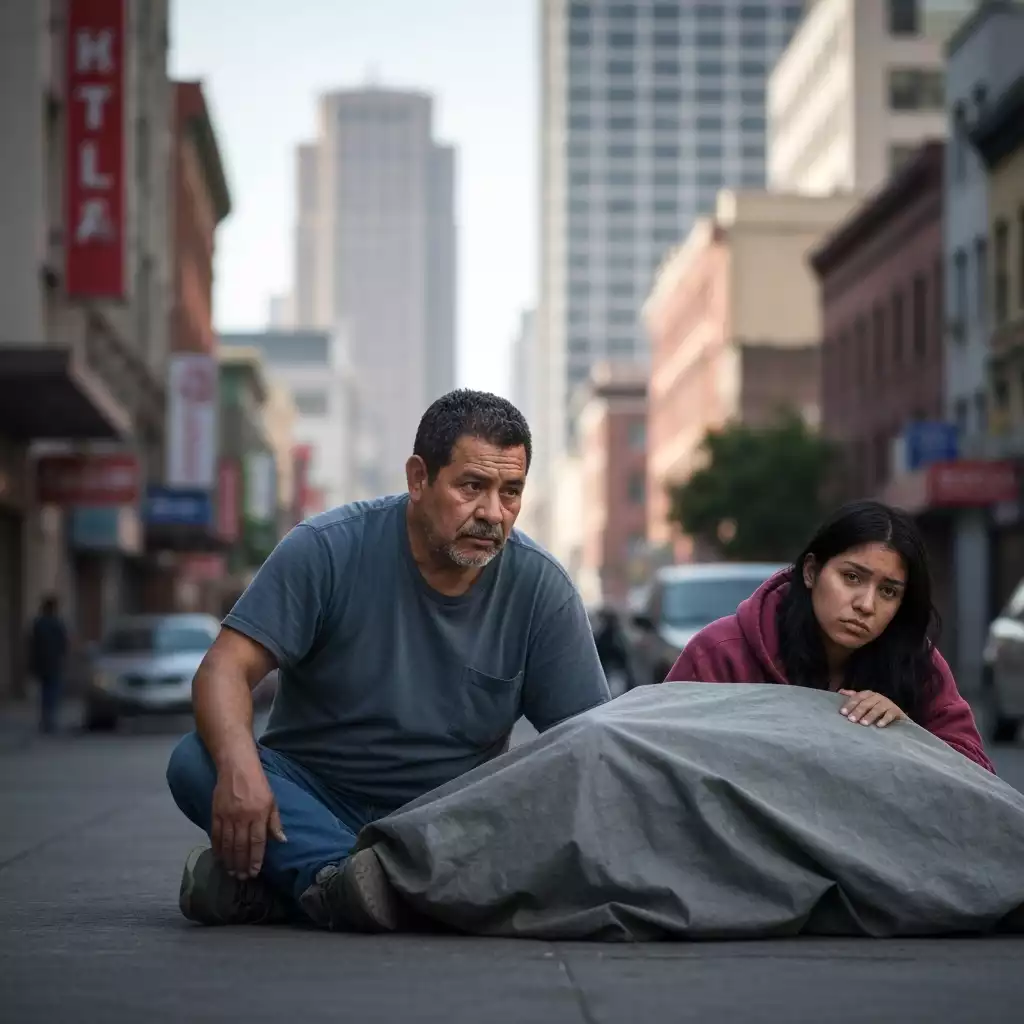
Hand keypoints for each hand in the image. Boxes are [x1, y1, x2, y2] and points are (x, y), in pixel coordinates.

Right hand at [211, 756, 286, 879]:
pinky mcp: (216, 813)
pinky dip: (216, 848)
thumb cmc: (258, 784)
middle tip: (242, 877)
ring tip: (232, 872)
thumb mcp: (272, 800)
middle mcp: (243, 817)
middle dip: (242, 864)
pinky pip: (215, 835)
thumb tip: (282, 840)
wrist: (237, 767)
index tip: (254, 872)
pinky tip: (219, 858)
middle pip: (241, 846)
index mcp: (259, 814)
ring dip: (229, 860)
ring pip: (227, 844)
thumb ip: (275, 822)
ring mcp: (228, 816)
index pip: (257, 842)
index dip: (255, 859)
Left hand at [838, 690, 906, 728]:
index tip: (843, 713)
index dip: (850, 704)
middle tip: (851, 719)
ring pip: (877, 708)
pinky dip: (885, 719)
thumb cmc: (876, 710)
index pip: (857, 697)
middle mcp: (877, 697)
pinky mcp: (896, 711)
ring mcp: (887, 703)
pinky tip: (879, 725)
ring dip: (870, 715)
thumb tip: (840, 691)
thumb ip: (853, 697)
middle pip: (866, 703)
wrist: (897, 717)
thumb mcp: (865, 703)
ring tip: (863, 723)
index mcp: (868, 694)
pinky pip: (890, 714)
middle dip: (858, 711)